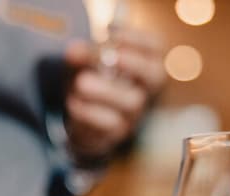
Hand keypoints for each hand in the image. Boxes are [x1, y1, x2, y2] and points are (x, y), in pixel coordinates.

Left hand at [63, 26, 165, 163]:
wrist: (82, 121)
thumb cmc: (91, 83)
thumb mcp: (84, 64)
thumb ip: (81, 55)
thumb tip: (73, 51)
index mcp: (142, 65)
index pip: (155, 47)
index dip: (137, 38)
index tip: (108, 29)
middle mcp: (144, 89)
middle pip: (156, 75)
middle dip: (135, 63)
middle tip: (112, 56)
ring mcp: (133, 112)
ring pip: (133, 102)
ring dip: (106, 89)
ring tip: (81, 83)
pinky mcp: (117, 132)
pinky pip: (110, 123)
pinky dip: (90, 111)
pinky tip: (73, 102)